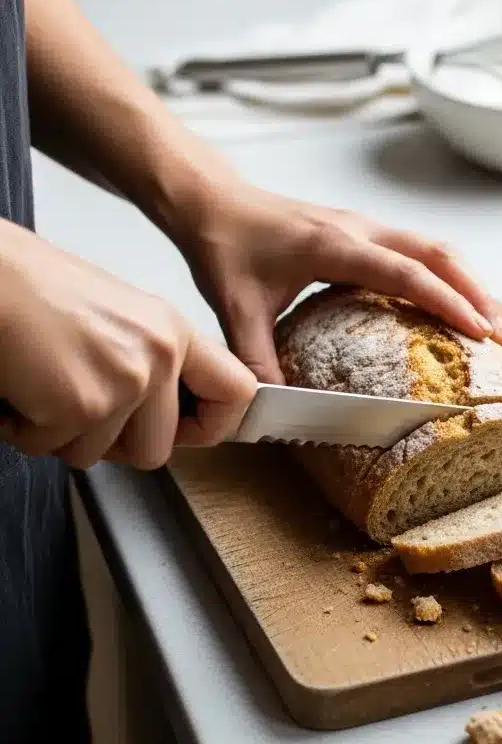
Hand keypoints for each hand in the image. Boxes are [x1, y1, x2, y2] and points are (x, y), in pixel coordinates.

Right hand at [0, 223, 256, 469]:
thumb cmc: (32, 288)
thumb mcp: (119, 316)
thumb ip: (153, 363)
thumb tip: (167, 417)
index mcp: (174, 331)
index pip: (237, 392)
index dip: (213, 426)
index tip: (186, 432)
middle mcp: (159, 357)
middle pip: (157, 449)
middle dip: (110, 444)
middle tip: (77, 410)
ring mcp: (124, 383)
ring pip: (97, 455)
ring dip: (59, 434)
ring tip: (40, 384)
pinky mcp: (79, 406)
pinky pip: (51, 449)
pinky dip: (23, 429)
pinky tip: (17, 388)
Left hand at [172, 178, 501, 384]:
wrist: (212, 202)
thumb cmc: (225, 247)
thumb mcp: (236, 310)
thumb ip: (256, 361)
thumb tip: (277, 409)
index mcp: (335, 247)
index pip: (407, 274)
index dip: (448, 302)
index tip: (479, 331)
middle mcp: (360, 229)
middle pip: (438, 253)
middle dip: (475, 293)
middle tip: (500, 335)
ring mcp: (364, 226)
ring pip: (433, 247)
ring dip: (466, 280)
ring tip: (489, 321)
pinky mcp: (363, 230)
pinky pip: (417, 248)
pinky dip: (444, 273)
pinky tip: (450, 299)